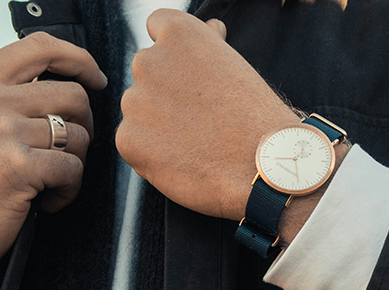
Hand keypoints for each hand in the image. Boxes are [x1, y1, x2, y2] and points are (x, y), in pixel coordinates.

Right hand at [0, 32, 107, 280]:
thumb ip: (5, 92)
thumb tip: (67, 77)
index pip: (39, 47)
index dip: (78, 59)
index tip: (95, 79)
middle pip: (73, 94)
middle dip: (82, 126)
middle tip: (63, 154)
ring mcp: (1, 131)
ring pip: (78, 135)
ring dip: (73, 164)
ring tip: (46, 183)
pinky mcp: (18, 167)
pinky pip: (73, 169)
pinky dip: (68, 192)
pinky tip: (45, 202)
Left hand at [116, 9, 299, 220]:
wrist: (261, 166)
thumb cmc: (255, 117)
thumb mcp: (236, 66)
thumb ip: (210, 45)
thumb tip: (211, 27)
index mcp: (178, 33)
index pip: (158, 26)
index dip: (175, 53)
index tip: (191, 75)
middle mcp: (148, 60)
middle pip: (146, 71)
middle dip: (165, 91)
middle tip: (200, 116)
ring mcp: (134, 100)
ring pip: (139, 108)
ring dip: (157, 123)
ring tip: (195, 141)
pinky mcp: (127, 139)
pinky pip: (133, 142)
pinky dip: (152, 152)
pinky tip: (183, 158)